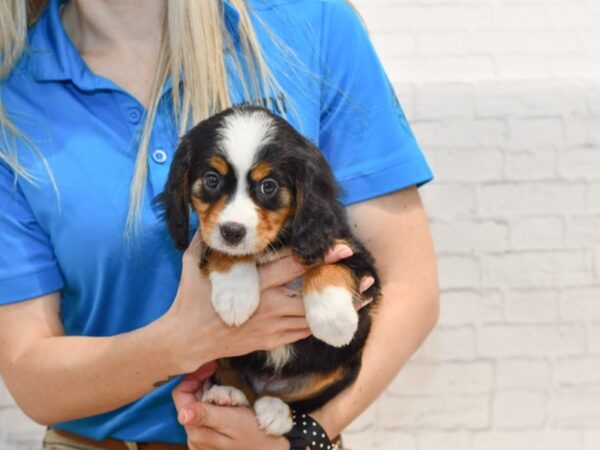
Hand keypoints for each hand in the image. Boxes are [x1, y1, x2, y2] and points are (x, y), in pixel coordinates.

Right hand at [159, 231, 355, 372]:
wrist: (186, 340)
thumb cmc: (191, 298)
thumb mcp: (194, 263)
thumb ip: (208, 239)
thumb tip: (218, 217)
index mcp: (252, 283)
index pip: (291, 265)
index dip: (317, 255)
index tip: (341, 246)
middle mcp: (267, 305)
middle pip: (309, 291)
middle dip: (337, 282)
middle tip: (365, 275)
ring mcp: (271, 326)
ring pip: (312, 316)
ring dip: (337, 307)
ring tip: (363, 298)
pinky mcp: (272, 341)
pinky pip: (302, 332)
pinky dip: (321, 323)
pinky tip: (338, 317)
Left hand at [172, 368, 288, 449]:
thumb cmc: (254, 435)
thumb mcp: (232, 421)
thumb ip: (206, 416)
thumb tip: (182, 414)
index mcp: (196, 430)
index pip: (181, 394)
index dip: (193, 376)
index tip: (211, 366)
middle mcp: (193, 436)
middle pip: (188, 399)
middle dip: (202, 383)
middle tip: (219, 373)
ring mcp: (200, 437)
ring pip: (197, 404)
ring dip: (210, 392)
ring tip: (228, 390)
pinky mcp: (209, 437)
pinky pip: (206, 412)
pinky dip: (214, 401)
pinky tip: (228, 401)